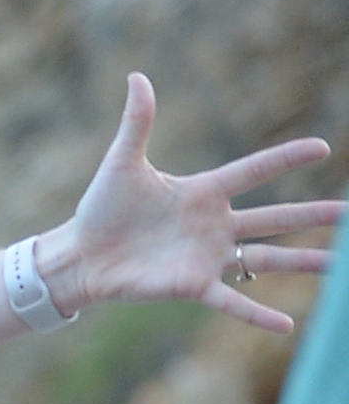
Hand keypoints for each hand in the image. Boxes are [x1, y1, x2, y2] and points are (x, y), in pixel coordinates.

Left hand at [57, 74, 338, 335]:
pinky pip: (232, 302)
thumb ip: (138, 122)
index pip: (254, 171)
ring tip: (338, 264)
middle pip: (274, 218)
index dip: (286, 159)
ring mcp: (207, 257)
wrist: (81, 255)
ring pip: (266, 260)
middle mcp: (213, 225)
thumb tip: (137, 77)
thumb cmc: (101, 209)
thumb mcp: (123, 162)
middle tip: (348, 213)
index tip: (322, 148)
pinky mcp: (192, 286)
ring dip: (302, 262)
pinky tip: (287, 326)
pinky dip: (257, 314)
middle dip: (311, 215)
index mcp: (203, 191)